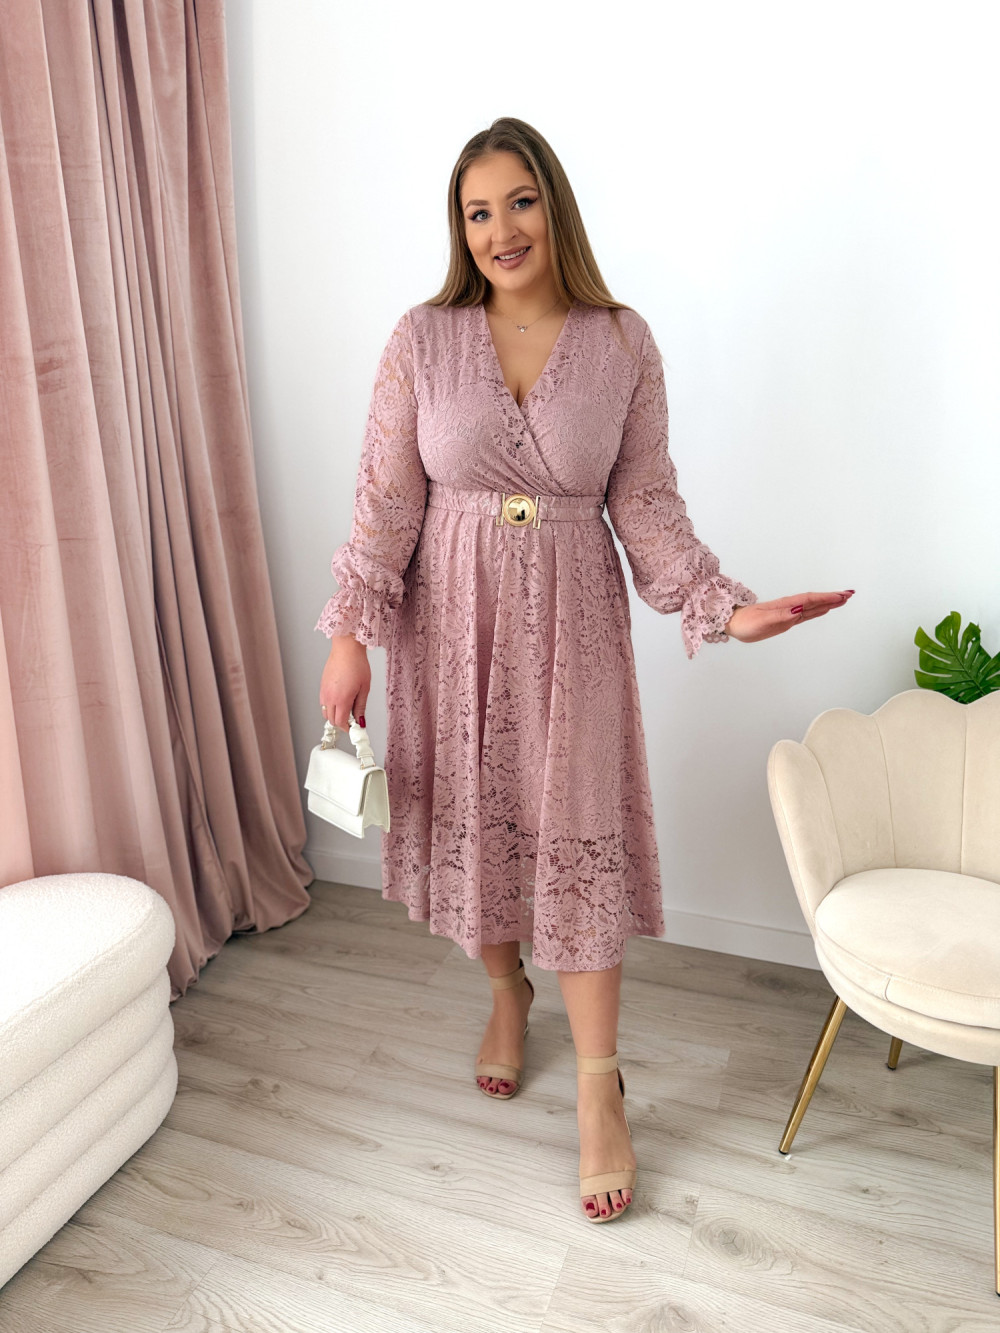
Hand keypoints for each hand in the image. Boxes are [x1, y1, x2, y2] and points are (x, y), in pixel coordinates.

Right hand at [319, 635, 370, 730]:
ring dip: (335, 715)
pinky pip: (324, 703)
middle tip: (353, 719)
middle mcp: (330, 697)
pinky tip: (340, 700)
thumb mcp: (364, 688)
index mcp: (341, 699)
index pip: (340, 723)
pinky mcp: (322, 687)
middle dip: (342, 723)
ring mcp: (324, 692)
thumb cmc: (356, 664)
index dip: (348, 728)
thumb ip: (360, 707)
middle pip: (331, 720)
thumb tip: (360, 721)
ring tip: (347, 708)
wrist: (346, 649)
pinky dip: (330, 707)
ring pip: (326, 713)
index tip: (355, 728)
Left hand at [725, 590, 854, 644]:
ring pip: (812, 606)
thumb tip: (799, 610)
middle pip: (815, 601)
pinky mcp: (785, 619)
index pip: (810, 600)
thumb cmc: (745, 623)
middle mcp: (789, 607)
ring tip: (843, 600)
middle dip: (832, 598)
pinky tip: (823, 609)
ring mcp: (788, 613)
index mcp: (785, 606)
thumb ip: (781, 616)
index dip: (827, 598)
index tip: (843, 596)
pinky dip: (817, 610)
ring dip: (828, 603)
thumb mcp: (762, 621)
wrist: (732, 623)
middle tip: (850, 595)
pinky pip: (805, 614)